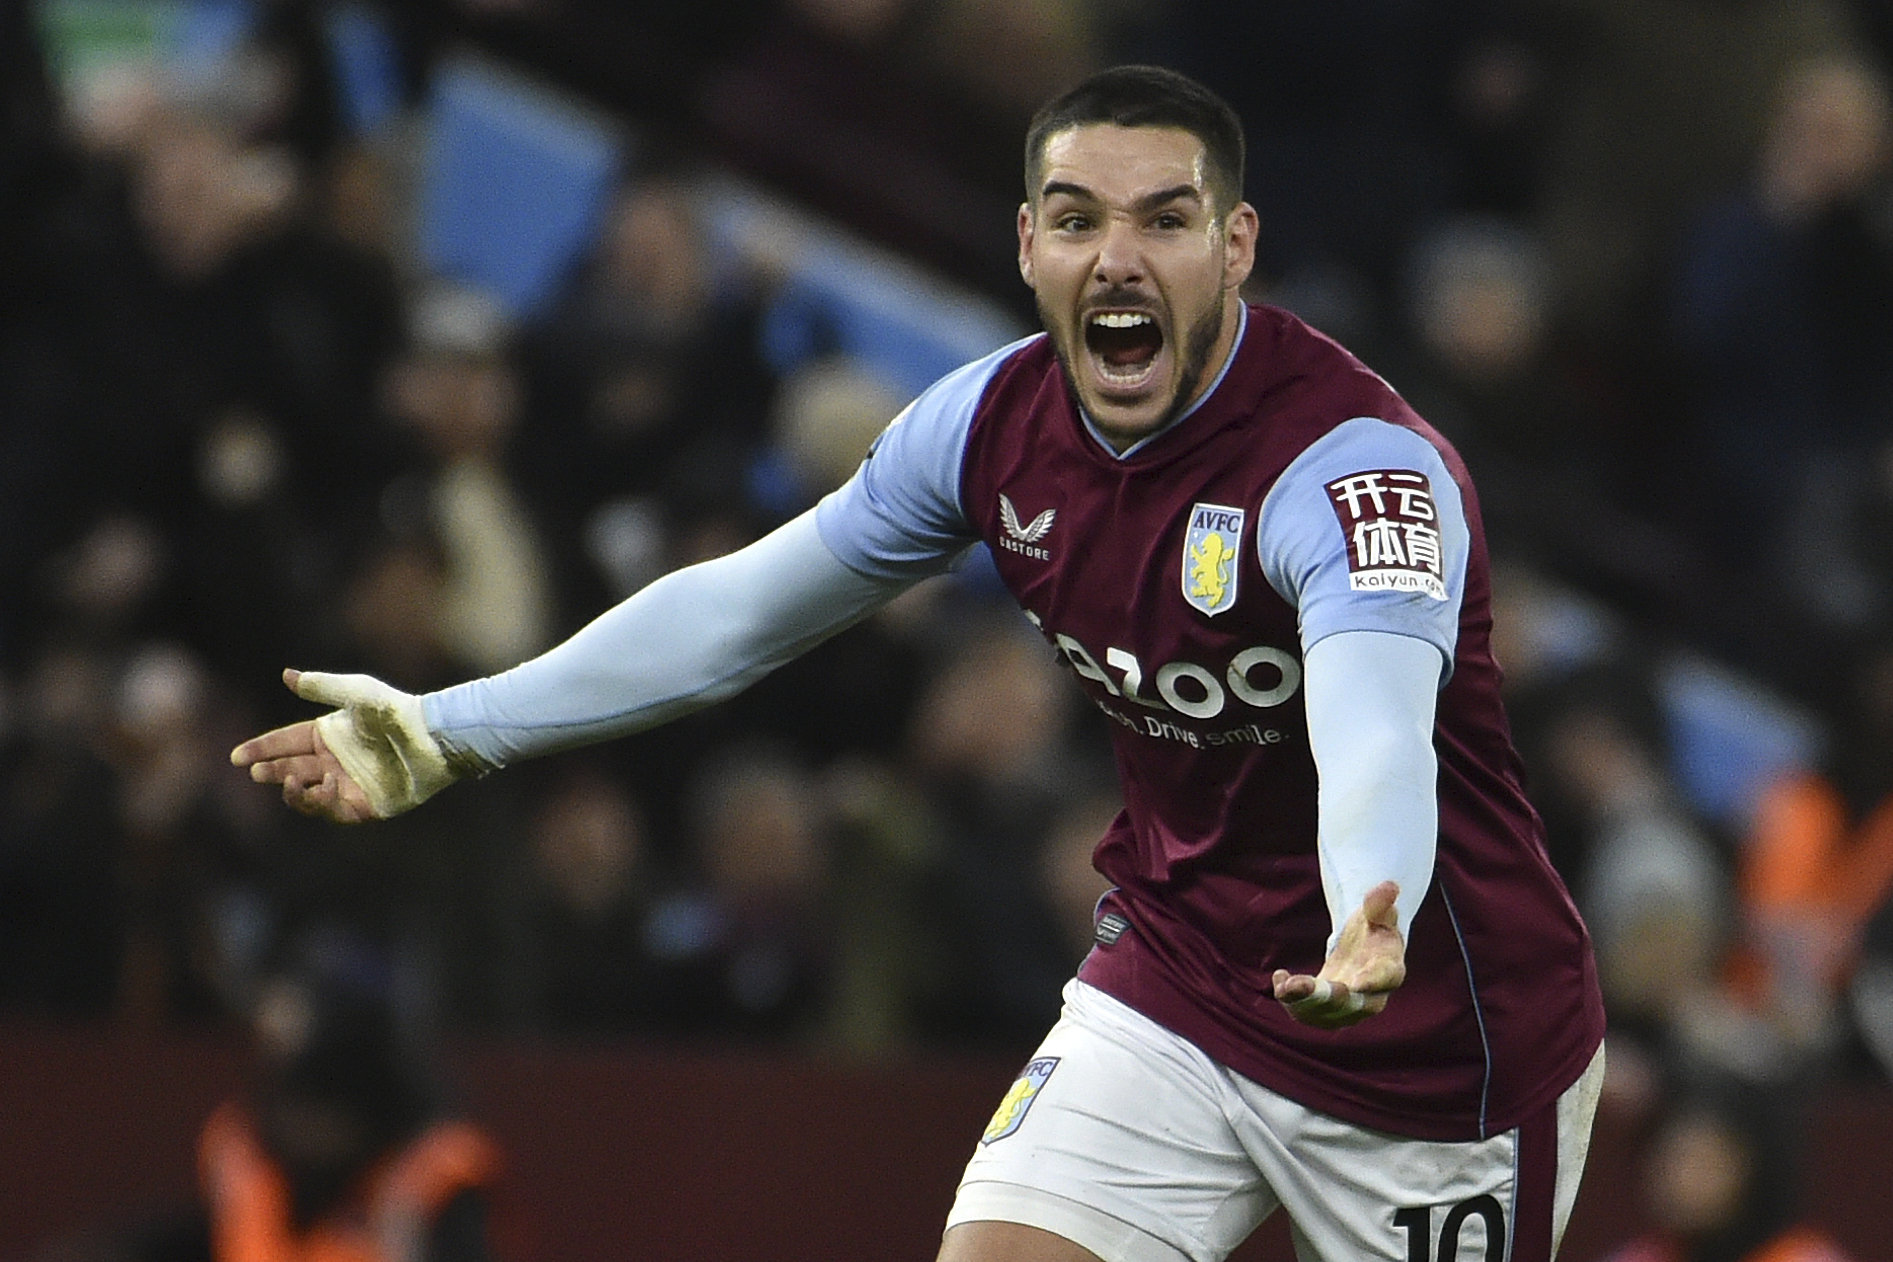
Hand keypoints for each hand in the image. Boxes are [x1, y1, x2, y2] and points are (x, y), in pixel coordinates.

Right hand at [230, 669, 460, 821]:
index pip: (286, 742)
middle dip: (272, 771)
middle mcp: (336, 760)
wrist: (431, 737)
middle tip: (258, 771)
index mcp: (329, 734)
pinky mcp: (366, 805)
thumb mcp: (356, 692)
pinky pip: (333, 810)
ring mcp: (349, 784)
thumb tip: (287, 675)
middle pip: (292, 769)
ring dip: (293, 789)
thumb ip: (321, 686)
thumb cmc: (397, 710)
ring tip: (291, 779)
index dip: (261, 749)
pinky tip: (328, 783)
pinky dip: (324, 800)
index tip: (235, 756)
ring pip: (308, 794)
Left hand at [1272, 881, 1406, 1028]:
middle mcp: (1371, 996)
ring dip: (1304, 1003)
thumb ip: (1380, 903)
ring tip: (1284, 987)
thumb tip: (1389, 886)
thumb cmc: (1375, 930)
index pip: (1386, 978)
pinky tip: (1279, 977)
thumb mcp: (1379, 913)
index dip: (1373, 982)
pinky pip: (1307, 1012)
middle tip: (1312, 987)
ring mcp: (1347, 1008)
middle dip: (1332, 999)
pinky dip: (1291, 1000)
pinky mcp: (1325, 1010)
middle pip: (1354, 1004)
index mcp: (1390, 969)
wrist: (1363, 950)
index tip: (1358, 985)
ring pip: (1326, 1014)